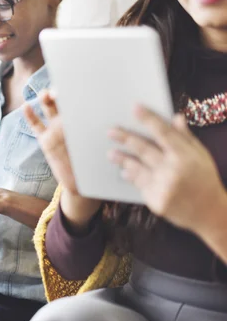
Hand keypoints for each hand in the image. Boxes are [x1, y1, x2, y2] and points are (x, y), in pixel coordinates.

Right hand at [24, 90, 100, 229]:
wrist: (84, 184)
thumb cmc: (99, 165)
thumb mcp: (106, 147)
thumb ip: (110, 132)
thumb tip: (130, 117)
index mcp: (86, 120)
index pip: (82, 98)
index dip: (80, 88)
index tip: (82, 82)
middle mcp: (71, 121)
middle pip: (63, 99)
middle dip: (61, 89)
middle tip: (63, 89)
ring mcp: (56, 129)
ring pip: (48, 108)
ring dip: (45, 98)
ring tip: (46, 94)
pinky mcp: (45, 140)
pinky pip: (36, 125)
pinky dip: (30, 115)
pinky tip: (26, 106)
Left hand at [108, 105, 226, 233]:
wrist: (210, 213)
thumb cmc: (205, 180)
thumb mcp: (201, 156)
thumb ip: (186, 137)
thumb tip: (176, 117)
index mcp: (185, 156)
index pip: (163, 132)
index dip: (148, 119)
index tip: (135, 107)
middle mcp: (173, 170)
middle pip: (144, 149)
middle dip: (126, 138)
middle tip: (110, 131)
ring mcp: (163, 187)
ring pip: (137, 168)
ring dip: (122, 159)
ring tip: (111, 153)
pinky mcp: (156, 201)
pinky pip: (140, 185)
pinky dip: (131, 176)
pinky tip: (124, 171)